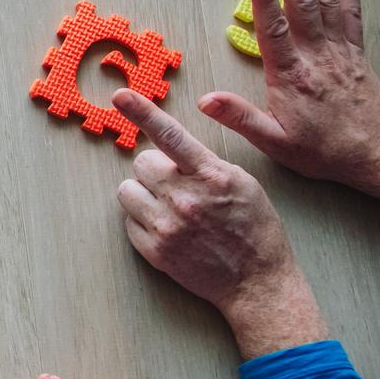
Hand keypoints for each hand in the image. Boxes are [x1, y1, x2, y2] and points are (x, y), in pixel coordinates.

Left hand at [112, 89, 326, 358]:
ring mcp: (167, 226)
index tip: (121, 96)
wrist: (258, 283)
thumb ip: (207, 164)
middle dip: (155, 170)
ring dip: (143, 194)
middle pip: (142, 163)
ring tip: (168, 207)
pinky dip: (142, 221)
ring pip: (128, 191)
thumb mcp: (243, 183)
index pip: (170, 135)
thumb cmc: (256, 229)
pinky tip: (168, 229)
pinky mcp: (155, 251)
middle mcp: (185, 198)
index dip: (142, 112)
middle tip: (176, 186)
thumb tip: (173, 150)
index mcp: (211, 175)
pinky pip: (129, 221)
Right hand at [199, 0, 379, 228]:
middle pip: (301, 1)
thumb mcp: (274, 142)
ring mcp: (338, 48)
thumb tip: (206, 100)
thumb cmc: (321, 150)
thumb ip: (240, 118)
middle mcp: (316, 54)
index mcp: (291, 76)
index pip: (274, 29)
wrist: (373, 153)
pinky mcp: (354, 48)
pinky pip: (352, 9)